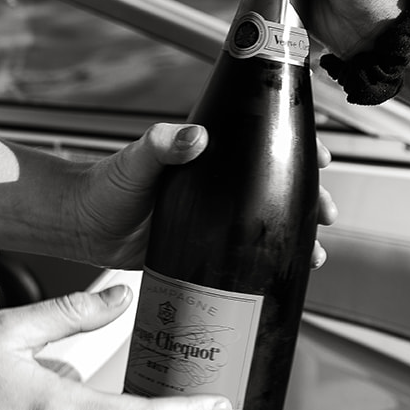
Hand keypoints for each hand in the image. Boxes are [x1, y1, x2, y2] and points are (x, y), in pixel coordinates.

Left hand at [68, 120, 337, 268]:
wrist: (83, 226)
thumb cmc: (104, 185)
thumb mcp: (136, 160)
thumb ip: (162, 144)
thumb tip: (194, 136)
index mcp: (208, 154)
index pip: (262, 140)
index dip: (295, 145)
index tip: (320, 156)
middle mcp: (217, 184)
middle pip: (275, 186)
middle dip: (308, 198)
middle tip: (326, 213)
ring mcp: (214, 216)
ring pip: (266, 222)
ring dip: (294, 235)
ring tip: (314, 254)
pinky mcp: (204, 246)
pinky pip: (244, 251)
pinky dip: (267, 260)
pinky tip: (282, 273)